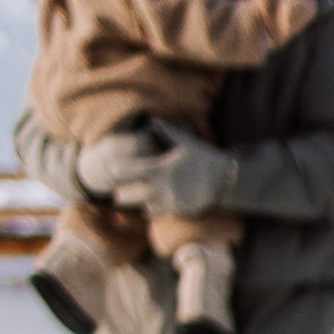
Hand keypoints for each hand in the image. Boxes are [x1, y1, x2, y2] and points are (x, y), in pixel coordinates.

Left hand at [105, 129, 238, 218]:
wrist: (222, 179)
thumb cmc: (202, 157)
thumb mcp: (184, 141)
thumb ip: (165, 132)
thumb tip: (151, 121)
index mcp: (161, 168)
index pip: (132, 170)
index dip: (119, 170)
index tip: (111, 168)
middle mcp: (163, 186)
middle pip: (132, 194)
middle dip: (122, 193)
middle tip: (115, 192)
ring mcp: (169, 200)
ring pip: (143, 205)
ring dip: (135, 202)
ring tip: (126, 199)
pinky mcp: (176, 210)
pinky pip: (156, 212)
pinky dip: (150, 209)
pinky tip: (147, 205)